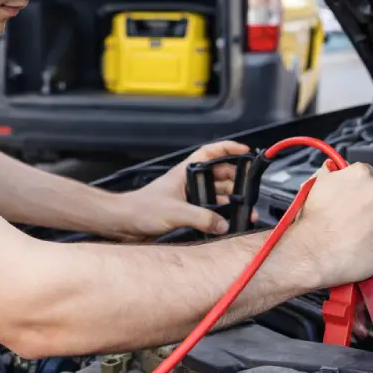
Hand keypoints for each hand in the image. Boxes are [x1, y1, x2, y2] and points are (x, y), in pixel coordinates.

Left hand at [108, 140, 254, 240]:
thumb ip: (202, 218)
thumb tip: (223, 223)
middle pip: (219, 176)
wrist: (123, 223)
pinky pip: (207, 211)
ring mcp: (187, 198)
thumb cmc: (139, 208)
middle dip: (236, 182)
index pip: (211, 152)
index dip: (229, 148)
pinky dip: (218, 216)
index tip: (245, 151)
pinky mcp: (184, 213)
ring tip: (242, 210)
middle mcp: (187, 183)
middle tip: (249, 190)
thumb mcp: (176, 211)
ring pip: (215, 195)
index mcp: (184, 172)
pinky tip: (225, 223)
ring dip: (229, 202)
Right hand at [288, 163, 372, 288]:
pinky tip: (359, 249)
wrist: (314, 255)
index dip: (357, 185)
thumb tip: (334, 168)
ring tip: (353, 237)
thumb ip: (328, 173)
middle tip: (349, 219)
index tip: (350, 195)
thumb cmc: (311, 221)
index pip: (366, 172)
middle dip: (367, 205)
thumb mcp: (312, 187)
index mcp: (360, 176)